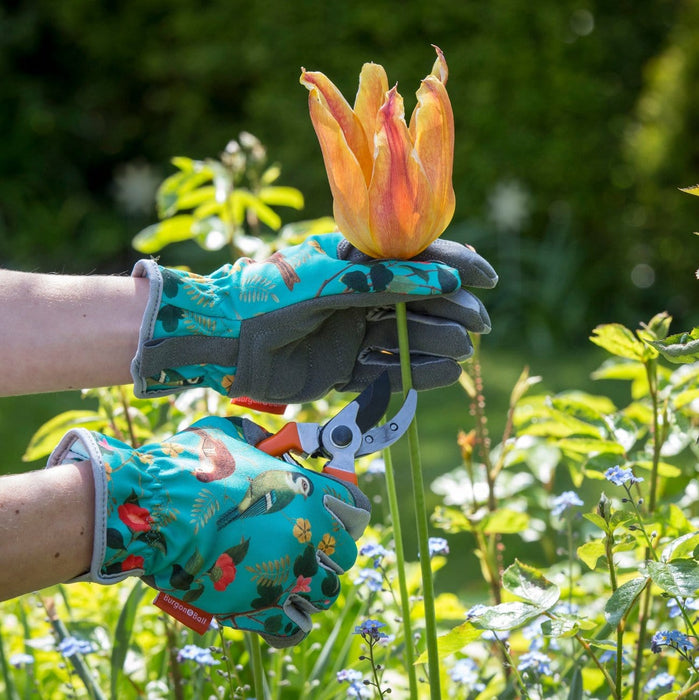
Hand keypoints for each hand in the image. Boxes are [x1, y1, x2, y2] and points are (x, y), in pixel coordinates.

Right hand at [47, 416, 370, 646]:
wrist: (149, 510)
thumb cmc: (186, 467)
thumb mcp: (230, 436)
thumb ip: (261, 440)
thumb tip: (270, 442)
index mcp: (304, 491)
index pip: (355, 509)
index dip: (346, 512)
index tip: (334, 515)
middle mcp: (304, 533)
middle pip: (344, 553)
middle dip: (329, 551)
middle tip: (306, 546)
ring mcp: (286, 572)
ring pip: (325, 592)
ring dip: (312, 585)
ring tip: (290, 577)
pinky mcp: (260, 606)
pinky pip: (295, 626)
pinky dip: (290, 620)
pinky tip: (276, 607)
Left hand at [131, 232, 496, 402]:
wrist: (223, 339)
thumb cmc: (273, 294)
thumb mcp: (334, 280)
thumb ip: (388, 281)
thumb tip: (449, 278)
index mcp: (355, 265)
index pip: (415, 260)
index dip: (454, 266)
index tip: (487, 278)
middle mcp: (357, 297)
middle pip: (417, 302)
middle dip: (451, 310)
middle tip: (478, 324)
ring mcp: (351, 333)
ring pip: (406, 338)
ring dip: (435, 343)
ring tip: (461, 352)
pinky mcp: (342, 369)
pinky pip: (385, 371)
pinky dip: (414, 373)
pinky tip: (443, 374)